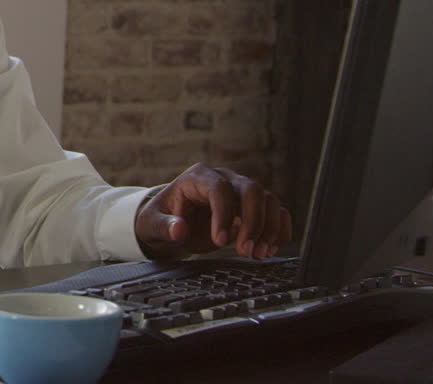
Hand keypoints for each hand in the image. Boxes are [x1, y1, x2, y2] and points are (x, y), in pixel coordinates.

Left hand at [134, 163, 292, 259]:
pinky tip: (270, 249)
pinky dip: (279, 229)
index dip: (223, 214)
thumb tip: (179, 229)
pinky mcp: (253, 205)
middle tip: (245, 251)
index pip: (219, 189)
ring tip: (257, 255)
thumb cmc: (162, 218)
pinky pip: (276, 211)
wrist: (172, 220)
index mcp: (198, 177)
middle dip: (253, 222)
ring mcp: (241, 190)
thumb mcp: (154, 223)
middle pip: (251, 190)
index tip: (220, 241)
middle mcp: (224, 178)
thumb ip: (165, 226)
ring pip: (268, 200)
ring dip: (268, 229)